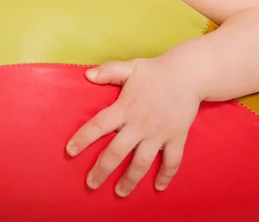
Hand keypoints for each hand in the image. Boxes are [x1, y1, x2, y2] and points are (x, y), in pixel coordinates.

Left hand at [65, 56, 201, 196]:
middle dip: (102, 170)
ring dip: (130, 180)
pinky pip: (172, 161)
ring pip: (141, 163)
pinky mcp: (176, 137)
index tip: (70, 151)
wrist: (188, 74)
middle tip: (91, 183)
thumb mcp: (130, 67)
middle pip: (117, 152)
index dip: (83, 138)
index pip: (99, 125)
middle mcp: (140, 124)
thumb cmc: (155, 70)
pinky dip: (166, 175)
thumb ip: (108, 71)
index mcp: (125, 107)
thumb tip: (87, 75)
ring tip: (120, 192)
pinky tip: (158, 187)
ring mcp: (159, 133)